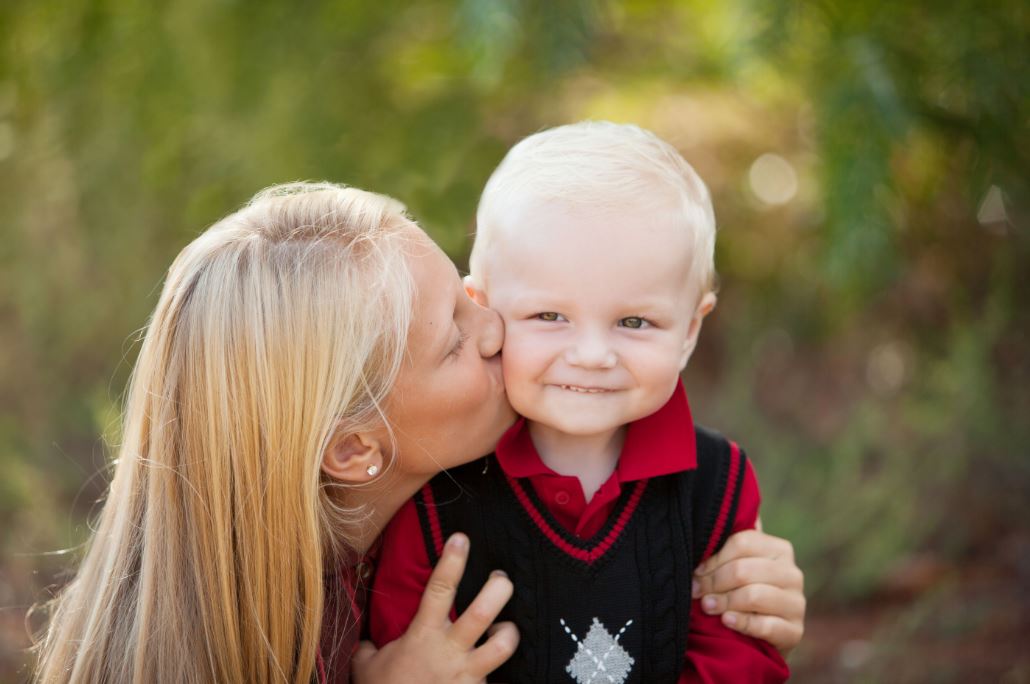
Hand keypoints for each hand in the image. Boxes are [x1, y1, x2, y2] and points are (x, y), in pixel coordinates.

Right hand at [352, 533, 518, 682]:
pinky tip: (500, 671)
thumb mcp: (367, 668)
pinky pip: (500, 680)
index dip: (452, 561)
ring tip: (506, 628)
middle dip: (498, 589)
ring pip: (503, 646)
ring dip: (509, 632)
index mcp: (422, 636)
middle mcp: (449, 652)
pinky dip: (503, 675)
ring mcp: (467, 675)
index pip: (439, 589)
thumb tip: (364, 640)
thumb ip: (367, 649)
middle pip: (482, 613)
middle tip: (502, 578)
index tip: (462, 538)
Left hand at [691, 527, 804, 653]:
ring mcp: (797, 603)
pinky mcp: (795, 630)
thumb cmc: (744, 589)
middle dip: (714, 582)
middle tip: (697, 591)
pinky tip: (726, 621)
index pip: (742, 543)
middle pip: (743, 570)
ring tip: (707, 606)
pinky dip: (741, 623)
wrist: (764, 631)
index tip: (697, 571)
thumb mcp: (738, 564)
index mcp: (780, 549)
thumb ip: (729, 544)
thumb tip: (713, 516)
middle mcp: (792, 573)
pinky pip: (765, 625)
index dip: (714, 558)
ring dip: (724, 602)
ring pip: (753, 596)